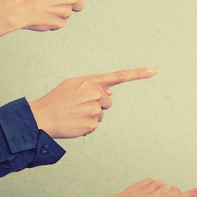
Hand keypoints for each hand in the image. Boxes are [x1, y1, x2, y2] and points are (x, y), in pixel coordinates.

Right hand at [4, 0, 127, 31]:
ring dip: (58, 12)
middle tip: (53, 2)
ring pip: (68, 14)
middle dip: (71, 4)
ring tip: (43, 9)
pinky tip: (42, 18)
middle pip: (79, 4)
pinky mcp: (61, 24)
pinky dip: (53, 21)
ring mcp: (67, 12)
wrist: (17, 8)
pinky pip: (61, 23)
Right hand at [29, 68, 155, 137]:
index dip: (138, 74)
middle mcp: (96, 94)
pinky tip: (74, 122)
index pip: (119, 76)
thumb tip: (111, 93)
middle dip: (98, 103)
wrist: (42, 117)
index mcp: (91, 81)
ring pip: (102, 113)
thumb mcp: (73, 84)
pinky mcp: (92, 124)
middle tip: (79, 105)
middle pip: (108, 100)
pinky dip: (86, 125)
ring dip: (91, 115)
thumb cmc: (57, 99)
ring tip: (74, 113)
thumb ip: (94, 85)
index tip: (155, 71)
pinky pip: (95, 125)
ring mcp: (95, 109)